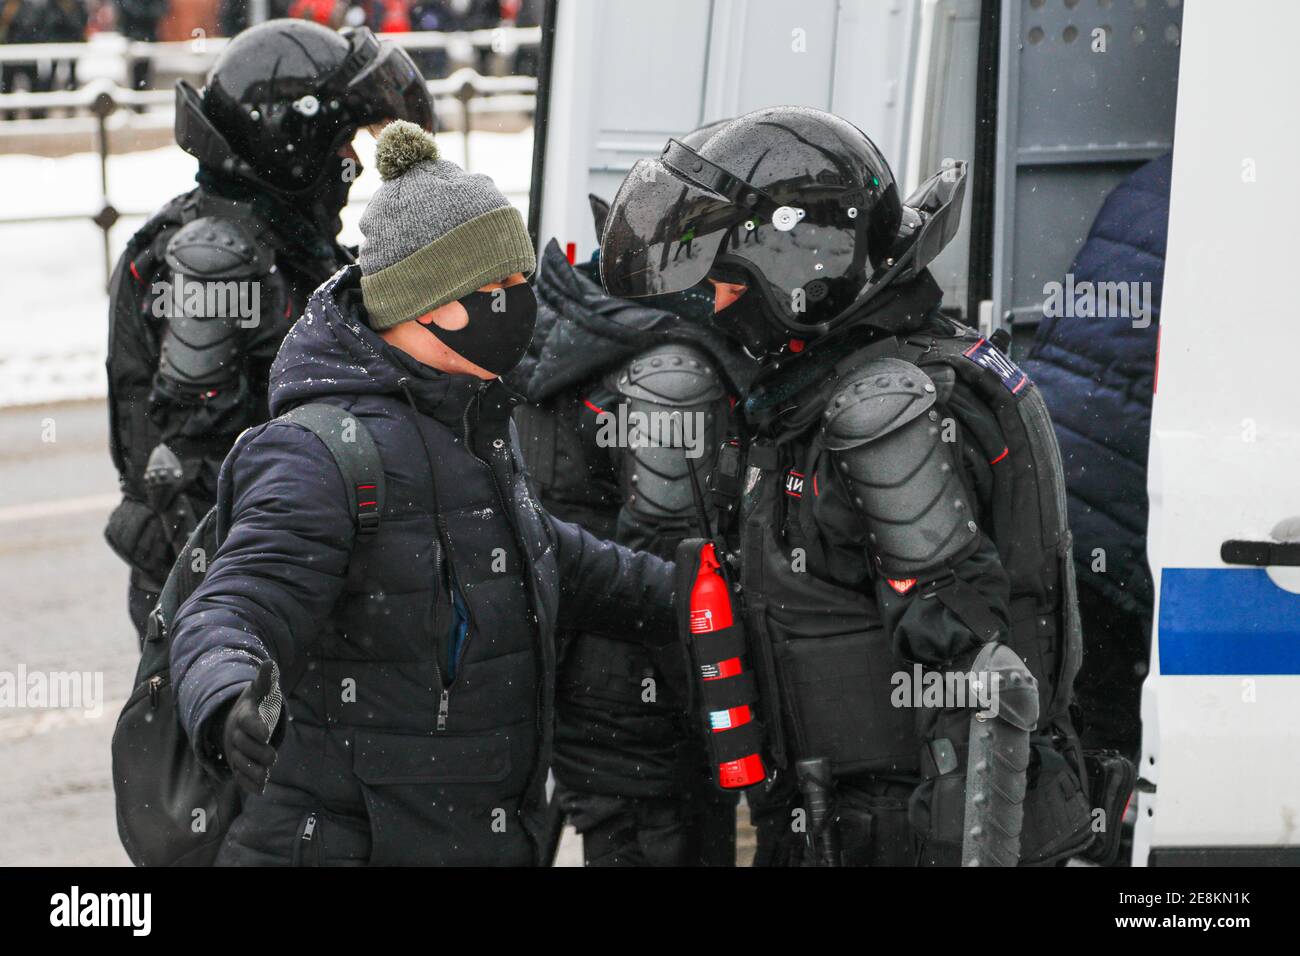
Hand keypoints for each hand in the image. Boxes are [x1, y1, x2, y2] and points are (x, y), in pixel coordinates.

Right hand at [221, 659, 282, 794]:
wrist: (238, 723)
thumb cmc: (255, 705)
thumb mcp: (261, 691)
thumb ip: (266, 680)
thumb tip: (270, 663)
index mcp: (243, 716)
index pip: (247, 722)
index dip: (255, 727)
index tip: (265, 733)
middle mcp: (235, 735)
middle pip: (244, 746)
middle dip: (258, 753)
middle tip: (272, 756)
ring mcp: (235, 752)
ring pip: (241, 764)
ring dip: (253, 771)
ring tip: (266, 775)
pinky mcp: (238, 766)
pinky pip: (240, 777)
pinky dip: (249, 784)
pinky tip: (260, 789)